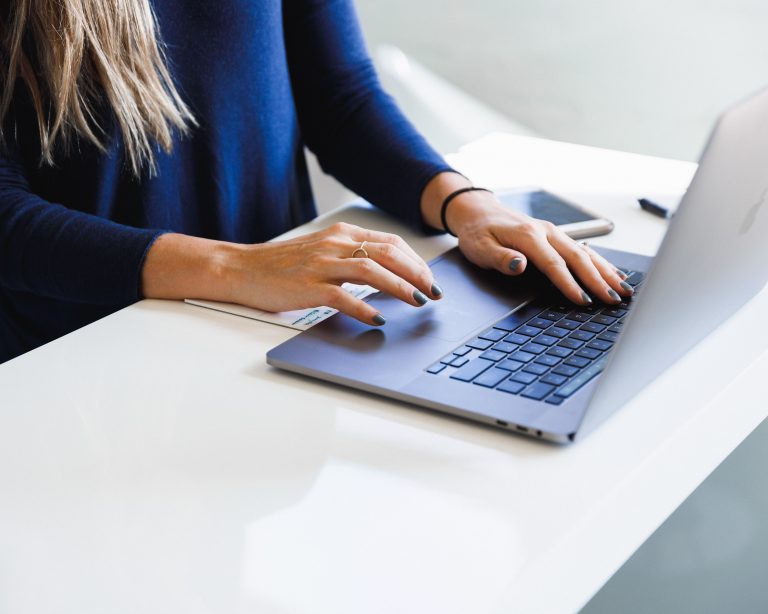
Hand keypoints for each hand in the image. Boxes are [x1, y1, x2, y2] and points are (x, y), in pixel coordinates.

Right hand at [221, 222, 442, 324]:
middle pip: (388, 253)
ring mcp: (321, 265)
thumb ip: (351, 256)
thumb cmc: (282, 264)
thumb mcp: (321, 250)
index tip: (430, 279)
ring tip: (418, 302)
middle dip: (417, 274)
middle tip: (434, 293)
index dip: (416, 261)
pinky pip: (343, 297)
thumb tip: (387, 273)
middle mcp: (335, 245)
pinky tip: (378, 319)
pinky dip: (365, 308)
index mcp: (341, 234)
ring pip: (372, 271)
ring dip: (400, 288)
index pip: (390, 242)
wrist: (241, 268)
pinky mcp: (308, 287)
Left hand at [446, 191, 633, 304]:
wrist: (478, 211)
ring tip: (623, 290)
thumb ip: (501, 258)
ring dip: (606, 272)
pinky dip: (601, 262)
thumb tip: (520, 265)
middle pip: (578, 258)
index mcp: (528, 236)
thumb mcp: (480, 248)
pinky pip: (584, 249)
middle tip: (614, 300)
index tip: (583, 301)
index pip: (554, 264)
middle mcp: (546, 232)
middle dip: (598, 280)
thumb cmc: (478, 233)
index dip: (570, 284)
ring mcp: (554, 233)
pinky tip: (614, 274)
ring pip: (586, 253)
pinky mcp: (556, 236)